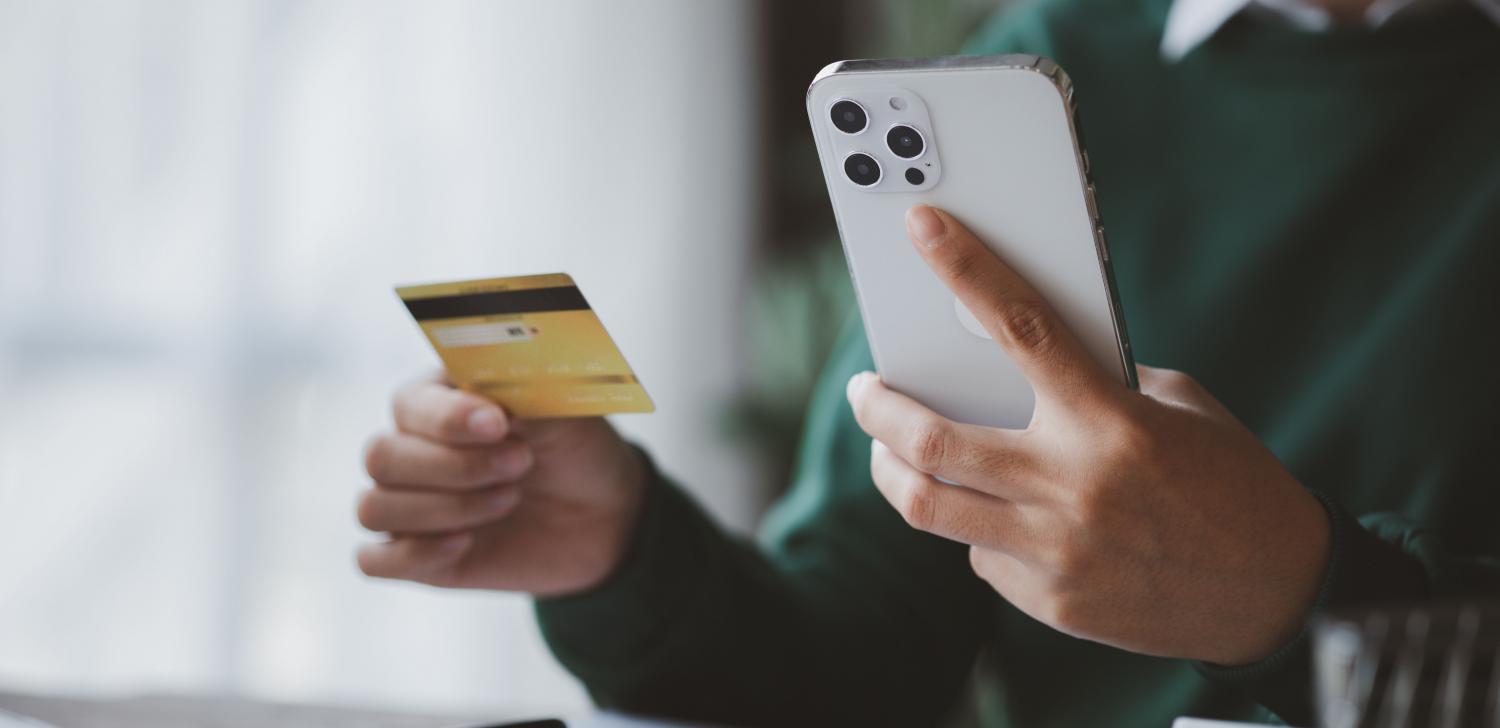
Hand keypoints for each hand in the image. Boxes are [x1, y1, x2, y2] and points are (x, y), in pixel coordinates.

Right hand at [356, 373, 647, 595]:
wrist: (603, 516)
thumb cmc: (574, 452)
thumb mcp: (564, 417)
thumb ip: (524, 398)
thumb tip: (492, 402)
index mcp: (437, 400)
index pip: (409, 406)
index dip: (448, 418)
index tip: (499, 425)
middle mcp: (411, 448)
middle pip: (382, 457)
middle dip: (454, 467)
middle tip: (519, 464)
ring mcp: (409, 504)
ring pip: (375, 508)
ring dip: (445, 508)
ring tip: (509, 499)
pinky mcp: (416, 555)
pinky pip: (376, 561)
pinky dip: (414, 554)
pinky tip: (465, 544)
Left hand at [847, 205, 1329, 665]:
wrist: (1278, 591)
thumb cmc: (1228, 479)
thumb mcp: (1175, 408)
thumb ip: (1095, 384)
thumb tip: (1011, 360)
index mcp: (1112, 421)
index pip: (1021, 326)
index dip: (964, 267)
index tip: (923, 227)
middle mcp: (1074, 486)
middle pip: (932, 438)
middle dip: (877, 408)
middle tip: (866, 390)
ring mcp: (1057, 550)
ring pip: (929, 506)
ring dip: (891, 470)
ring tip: (888, 450)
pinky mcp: (1053, 602)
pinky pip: (979, 555)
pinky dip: (974, 527)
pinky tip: (991, 516)